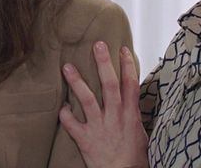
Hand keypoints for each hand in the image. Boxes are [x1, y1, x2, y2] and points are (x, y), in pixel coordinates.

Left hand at [59, 41, 148, 167]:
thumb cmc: (132, 155)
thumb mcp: (138, 130)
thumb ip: (132, 110)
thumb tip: (129, 93)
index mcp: (130, 115)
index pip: (131, 85)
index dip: (127, 66)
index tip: (122, 49)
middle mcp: (115, 118)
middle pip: (110, 86)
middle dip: (104, 64)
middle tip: (97, 45)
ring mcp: (99, 127)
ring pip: (88, 100)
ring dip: (77, 82)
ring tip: (67, 66)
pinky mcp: (86, 139)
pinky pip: (72, 124)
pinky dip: (65, 114)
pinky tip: (61, 106)